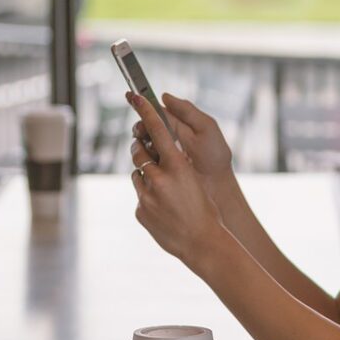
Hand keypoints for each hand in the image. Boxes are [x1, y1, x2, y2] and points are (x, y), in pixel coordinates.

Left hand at [127, 91, 227, 268]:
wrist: (202, 242)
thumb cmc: (205, 209)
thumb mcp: (194, 180)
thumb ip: (175, 165)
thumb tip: (159, 153)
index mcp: (177, 167)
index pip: (157, 131)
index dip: (145, 111)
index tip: (135, 97)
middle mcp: (159, 179)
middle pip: (138, 152)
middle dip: (139, 147)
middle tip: (143, 146)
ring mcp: (147, 197)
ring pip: (137, 175)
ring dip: (146, 176)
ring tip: (163, 190)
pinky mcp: (140, 211)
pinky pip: (140, 197)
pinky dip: (148, 198)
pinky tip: (163, 209)